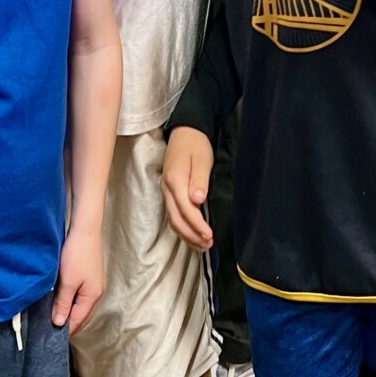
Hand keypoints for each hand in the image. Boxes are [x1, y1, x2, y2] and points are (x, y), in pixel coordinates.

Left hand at [54, 219, 105, 333]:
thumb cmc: (77, 254)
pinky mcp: (91, 277)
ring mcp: (95, 285)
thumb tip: (59, 322)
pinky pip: (82, 297)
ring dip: (71, 313)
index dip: (66, 329)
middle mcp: (97, 293)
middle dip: (69, 324)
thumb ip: (63, 303)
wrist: (85, 230)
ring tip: (55, 317)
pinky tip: (63, 301)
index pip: (78, 320)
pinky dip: (73, 303)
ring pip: (82, 306)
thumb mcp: (67, 281)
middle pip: (83, 316)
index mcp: (92, 296)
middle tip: (52, 329)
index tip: (51, 337)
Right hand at [162, 127, 214, 250]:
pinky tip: (193, 234)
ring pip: (173, 220)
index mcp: (175, 179)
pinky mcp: (169, 192)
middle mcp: (167, 188)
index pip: (185, 209)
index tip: (209, 236)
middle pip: (176, 219)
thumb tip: (197, 200)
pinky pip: (173, 215)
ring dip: (187, 235)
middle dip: (191, 235)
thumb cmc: (195, 144)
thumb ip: (200, 180)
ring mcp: (166, 191)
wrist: (185, 132)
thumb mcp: (202, 158)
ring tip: (202, 245)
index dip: (197, 225)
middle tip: (208, 245)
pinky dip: (183, 228)